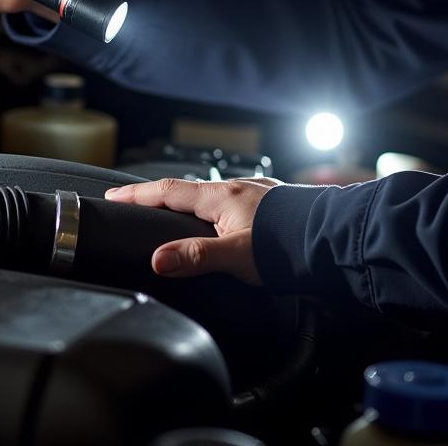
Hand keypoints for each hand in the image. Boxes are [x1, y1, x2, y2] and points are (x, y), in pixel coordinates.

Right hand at [104, 176, 281, 283]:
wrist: (332, 237)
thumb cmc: (289, 244)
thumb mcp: (236, 255)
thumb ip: (196, 257)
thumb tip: (158, 260)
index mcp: (221, 196)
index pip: (168, 190)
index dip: (138, 195)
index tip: (114, 197)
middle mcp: (237, 188)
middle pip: (189, 189)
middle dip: (160, 196)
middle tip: (136, 203)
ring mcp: (256, 193)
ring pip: (214, 194)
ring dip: (190, 201)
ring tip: (175, 212)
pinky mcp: (273, 203)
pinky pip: (234, 201)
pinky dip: (217, 208)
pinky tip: (223, 220)